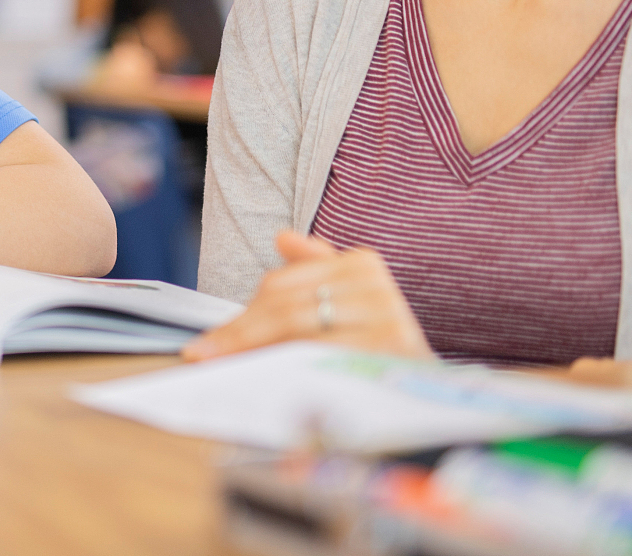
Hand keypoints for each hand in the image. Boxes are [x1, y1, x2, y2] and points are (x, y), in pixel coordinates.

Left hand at [183, 229, 432, 361]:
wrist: (426, 394)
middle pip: (287, 311)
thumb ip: (314, 270)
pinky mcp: (391, 350)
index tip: (205, 346)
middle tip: (205, 359)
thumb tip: (283, 238)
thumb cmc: (376, 347)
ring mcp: (386, 318)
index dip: (241, 321)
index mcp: (360, 264)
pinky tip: (273, 384)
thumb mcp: (347, 303)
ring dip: (261, 358)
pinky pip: (324, 359)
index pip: (280, 288)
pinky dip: (294, 372)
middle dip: (243, 339)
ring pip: (300, 335)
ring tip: (230, 373)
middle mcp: (375, 286)